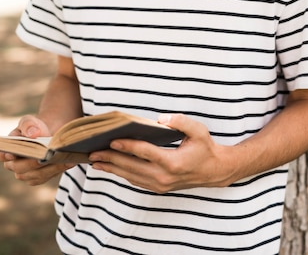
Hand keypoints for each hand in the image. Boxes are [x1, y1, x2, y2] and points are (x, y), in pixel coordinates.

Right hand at [0, 114, 76, 185]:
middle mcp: (13, 164)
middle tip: (45, 155)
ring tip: (62, 157)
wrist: (48, 133)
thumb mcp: (29, 121)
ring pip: (34, 175)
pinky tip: (69, 161)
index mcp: (6, 149)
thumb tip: (33, 134)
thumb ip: (28, 125)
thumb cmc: (34, 127)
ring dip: (48, 167)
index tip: (11, 153)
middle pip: (18, 167)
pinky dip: (58, 168)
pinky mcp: (39, 177)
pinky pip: (46, 176)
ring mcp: (26, 173)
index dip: (2, 155)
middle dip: (32, 162)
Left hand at [89, 114, 239, 192]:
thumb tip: (161, 119)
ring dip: (112, 168)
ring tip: (95, 161)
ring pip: (131, 176)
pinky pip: (136, 180)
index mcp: (172, 162)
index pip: (144, 153)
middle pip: (132, 167)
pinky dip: (122, 173)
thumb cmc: (206, 147)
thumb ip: (180, 121)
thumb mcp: (198, 130)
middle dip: (111, 159)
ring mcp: (160, 185)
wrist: (215, 171)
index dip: (127, 146)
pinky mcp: (159, 188)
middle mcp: (164, 177)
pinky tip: (111, 166)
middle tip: (92, 152)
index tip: (111, 141)